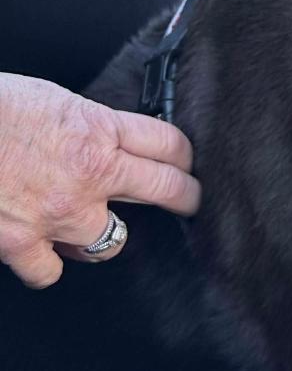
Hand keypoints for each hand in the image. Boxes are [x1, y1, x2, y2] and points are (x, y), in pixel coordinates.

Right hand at [0, 72, 200, 287]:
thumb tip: (104, 137)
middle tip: (189, 202)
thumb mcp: (51, 100)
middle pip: (166, 189)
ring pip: (113, 241)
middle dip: (185, 197)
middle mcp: (90, 173)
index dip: (184, 155)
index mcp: (97, 128)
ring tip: (92, 224)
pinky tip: (40, 248)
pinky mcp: (23, 243)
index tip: (187, 163)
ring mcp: (60, 213)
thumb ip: (85, 125)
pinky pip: (51, 270)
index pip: (168, 143)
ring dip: (103, 233)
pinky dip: (46, 262)